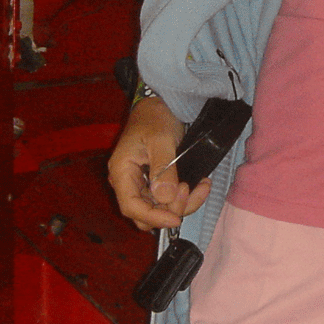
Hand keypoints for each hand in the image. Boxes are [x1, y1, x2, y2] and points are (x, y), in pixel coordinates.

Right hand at [106, 95, 212, 230]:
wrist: (160, 105)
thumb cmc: (155, 118)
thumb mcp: (161, 139)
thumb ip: (163, 168)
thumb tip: (165, 197)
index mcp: (122, 172)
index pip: (131, 206)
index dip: (153, 217)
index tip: (176, 218)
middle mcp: (128, 183)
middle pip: (145, 213)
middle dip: (170, 210)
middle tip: (190, 189)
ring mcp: (142, 184)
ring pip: (160, 209)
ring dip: (183, 203)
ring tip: (202, 185)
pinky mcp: (155, 183)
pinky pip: (169, 199)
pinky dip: (186, 196)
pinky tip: (201, 184)